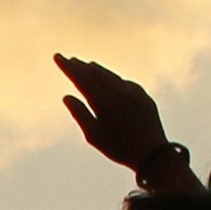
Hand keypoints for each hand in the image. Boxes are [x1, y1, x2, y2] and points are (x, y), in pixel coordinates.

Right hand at [54, 54, 189, 190]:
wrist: (152, 153)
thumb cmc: (118, 148)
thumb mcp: (93, 135)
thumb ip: (79, 113)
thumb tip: (67, 97)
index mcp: (103, 101)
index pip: (81, 77)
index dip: (68, 67)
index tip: (58, 56)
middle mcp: (118, 91)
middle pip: (95, 72)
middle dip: (81, 65)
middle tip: (70, 60)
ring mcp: (132, 91)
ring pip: (111, 75)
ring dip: (97, 70)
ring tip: (87, 65)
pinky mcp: (143, 95)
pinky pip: (124, 82)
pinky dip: (113, 79)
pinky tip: (109, 80)